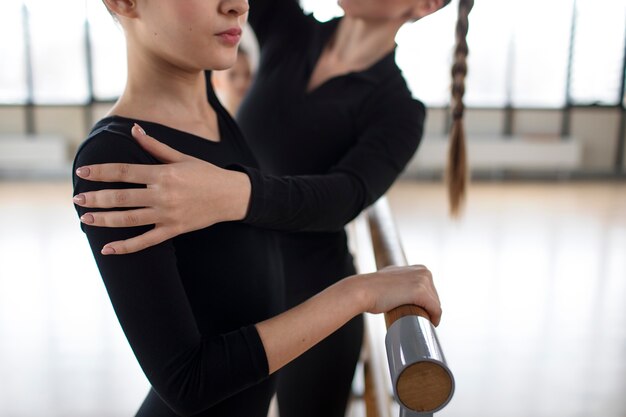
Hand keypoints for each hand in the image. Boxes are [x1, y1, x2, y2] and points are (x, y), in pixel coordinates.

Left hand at [73, 124, 251, 254]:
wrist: (231, 196)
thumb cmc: (206, 174)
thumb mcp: (181, 156)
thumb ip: (154, 145)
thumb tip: (133, 128)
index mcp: (163, 174)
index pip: (124, 172)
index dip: (101, 172)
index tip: (82, 172)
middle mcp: (163, 195)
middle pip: (122, 197)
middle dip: (96, 198)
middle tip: (76, 198)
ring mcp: (167, 215)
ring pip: (129, 220)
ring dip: (104, 220)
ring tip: (85, 218)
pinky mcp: (173, 230)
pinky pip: (145, 241)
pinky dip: (126, 247)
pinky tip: (108, 249)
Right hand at [356, 265, 441, 325]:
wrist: (363, 290)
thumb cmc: (373, 289)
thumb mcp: (391, 278)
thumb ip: (399, 280)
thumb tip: (397, 289)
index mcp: (418, 268)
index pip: (430, 290)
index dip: (427, 303)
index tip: (421, 313)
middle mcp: (423, 271)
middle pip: (434, 296)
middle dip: (429, 309)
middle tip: (420, 320)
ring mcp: (423, 280)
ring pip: (435, 304)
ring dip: (431, 314)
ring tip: (421, 323)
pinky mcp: (421, 292)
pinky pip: (436, 309)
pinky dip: (435, 318)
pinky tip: (431, 324)